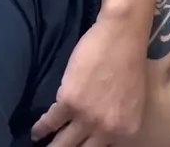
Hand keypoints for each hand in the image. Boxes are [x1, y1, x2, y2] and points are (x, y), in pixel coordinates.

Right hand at [31, 13, 145, 145]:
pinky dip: (40, 128)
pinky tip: (36, 132)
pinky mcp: (69, 101)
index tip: (79, 146)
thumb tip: (102, 133)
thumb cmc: (131, 60)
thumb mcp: (133, 100)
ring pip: (63, 143)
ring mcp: (87, 116)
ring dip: (52, 146)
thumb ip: (118, 120)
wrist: (122, 33)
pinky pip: (50, 121)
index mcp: (126, 129)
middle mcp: (107, 129)